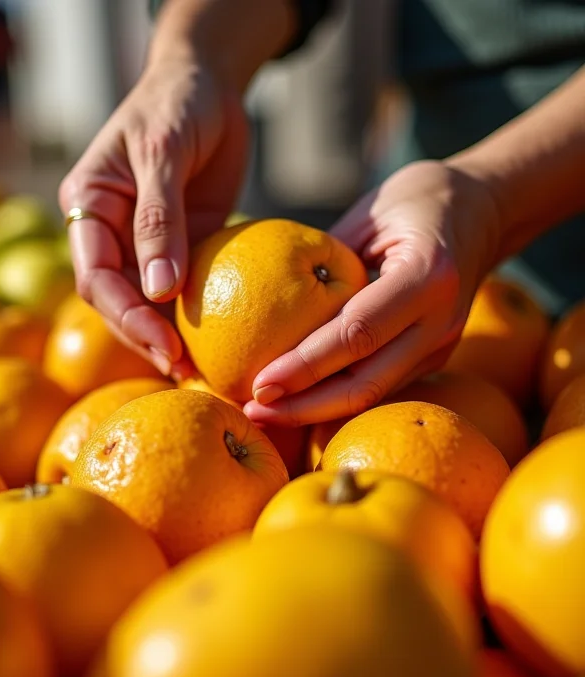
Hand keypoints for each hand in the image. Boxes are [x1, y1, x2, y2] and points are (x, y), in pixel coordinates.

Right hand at [58, 60, 248, 377]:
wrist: (207, 83)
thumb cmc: (176, 103)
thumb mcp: (163, 151)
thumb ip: (159, 219)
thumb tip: (159, 292)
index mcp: (88, 206)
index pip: (95, 275)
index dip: (125, 315)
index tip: (164, 345)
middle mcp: (108, 232)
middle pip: (115, 300)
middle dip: (144, 336)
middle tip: (184, 369)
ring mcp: (141, 243)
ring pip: (144, 302)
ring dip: (166, 336)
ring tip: (197, 371)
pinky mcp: (178, 247)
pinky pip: (179, 289)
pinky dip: (190, 317)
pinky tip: (211, 343)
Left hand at [243, 160, 501, 425]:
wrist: (487, 212)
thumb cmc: (419, 199)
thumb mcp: (368, 213)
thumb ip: (325, 261)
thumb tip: (266, 306)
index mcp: (428, 275)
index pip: (357, 333)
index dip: (305, 365)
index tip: (258, 383)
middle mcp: (441, 320)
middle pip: (366, 383)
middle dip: (304, 406)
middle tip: (252, 411)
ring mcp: (442, 345)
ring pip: (373, 395)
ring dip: (316, 411)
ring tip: (264, 414)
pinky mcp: (434, 357)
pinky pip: (380, 386)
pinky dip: (335, 399)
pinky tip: (296, 402)